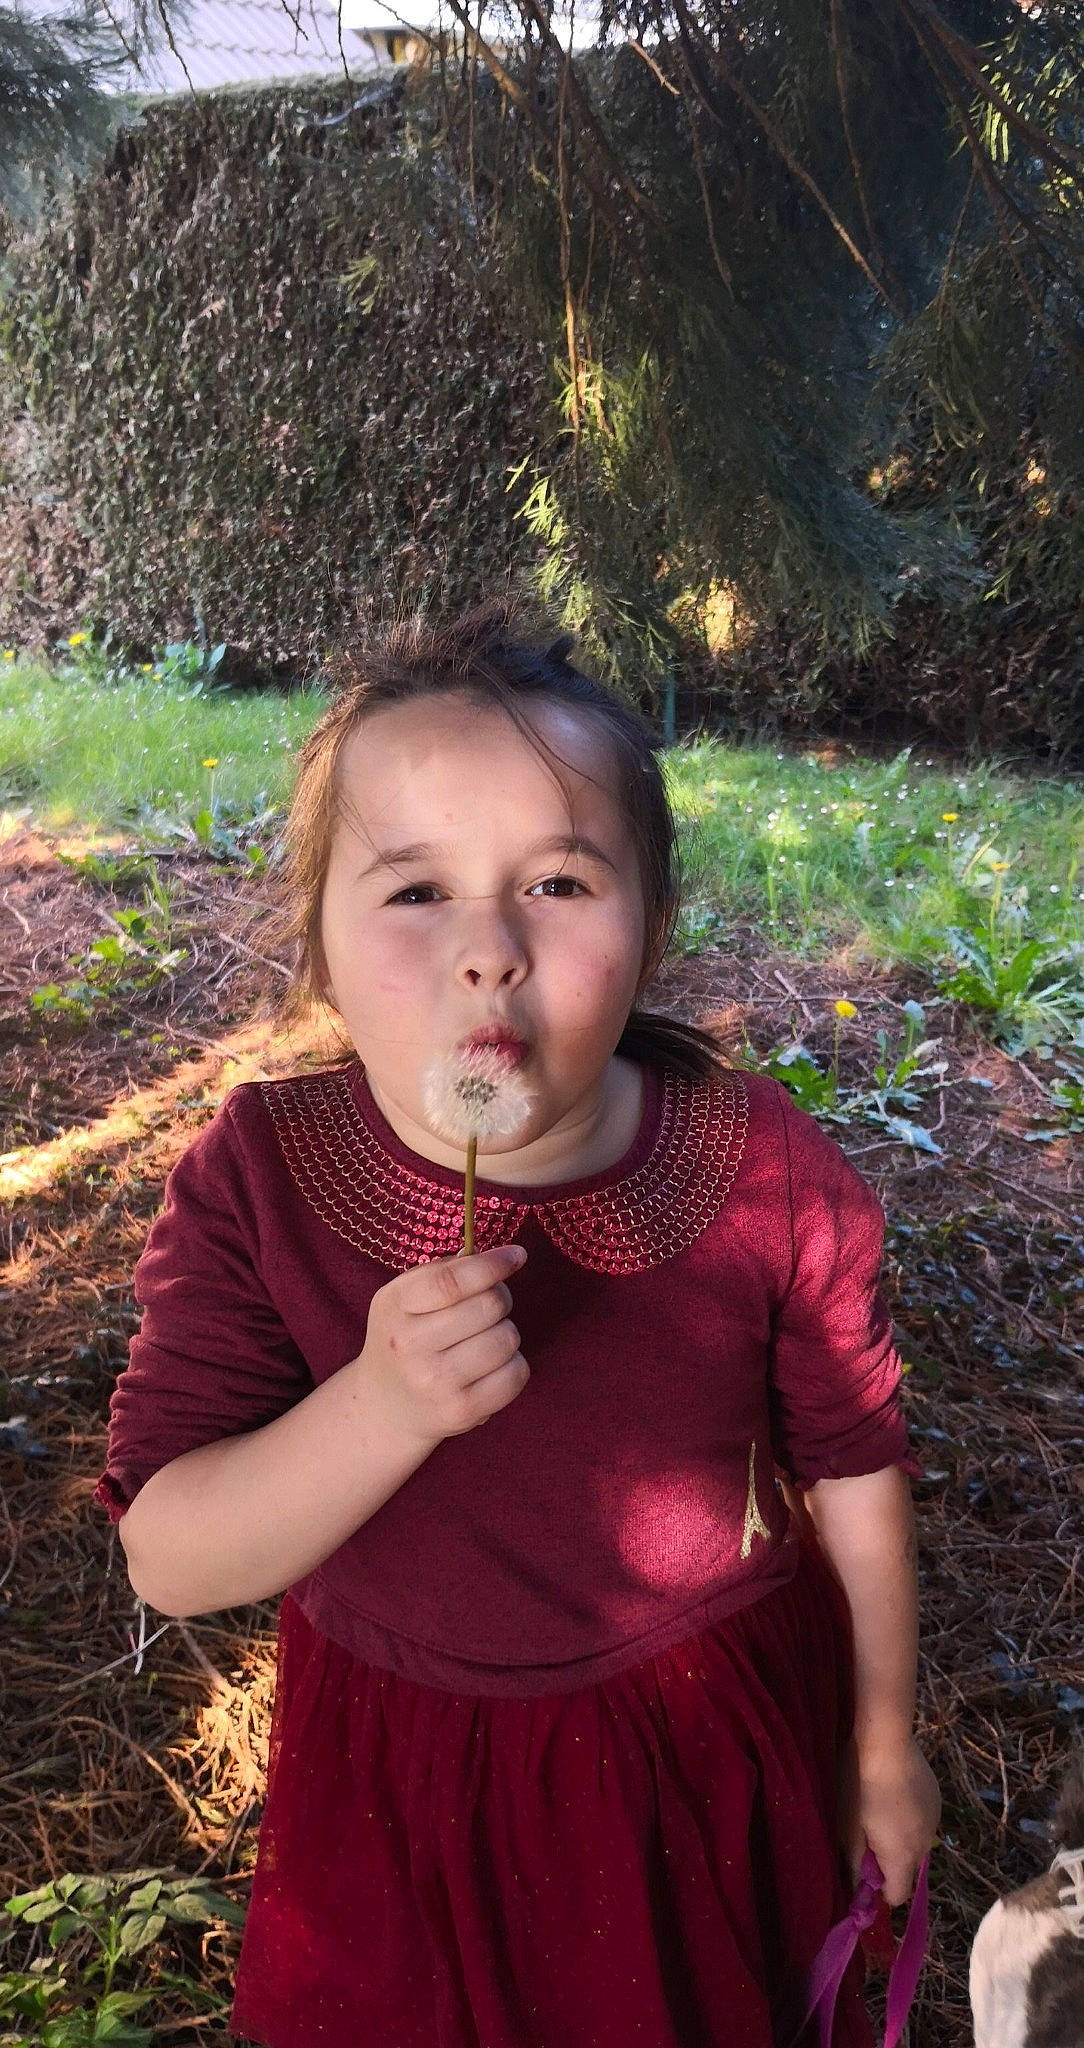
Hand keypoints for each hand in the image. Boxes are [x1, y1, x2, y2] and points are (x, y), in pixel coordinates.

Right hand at [358, 1243, 528, 1447]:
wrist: (386, 1406)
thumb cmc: (405, 1338)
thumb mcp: (404, 1297)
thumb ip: (445, 1271)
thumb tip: (500, 1257)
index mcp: (394, 1305)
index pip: (452, 1281)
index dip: (492, 1265)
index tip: (516, 1256)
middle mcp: (409, 1346)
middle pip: (489, 1306)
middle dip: (500, 1298)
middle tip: (491, 1305)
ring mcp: (435, 1382)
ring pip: (507, 1339)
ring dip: (506, 1332)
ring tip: (484, 1339)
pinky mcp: (461, 1411)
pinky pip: (516, 1374)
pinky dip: (513, 1365)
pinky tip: (491, 1367)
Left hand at [836, 1734, 939, 1906]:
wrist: (886, 1740)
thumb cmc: (859, 1785)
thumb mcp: (847, 1827)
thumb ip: (854, 1863)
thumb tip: (856, 1887)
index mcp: (902, 1857)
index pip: (898, 1896)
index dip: (879, 1890)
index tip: (863, 1870)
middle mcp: (925, 1845)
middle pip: (907, 1869)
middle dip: (888, 1861)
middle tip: (865, 1833)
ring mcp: (935, 1820)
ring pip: (916, 1843)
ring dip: (899, 1836)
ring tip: (879, 1807)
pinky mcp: (937, 1799)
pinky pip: (922, 1820)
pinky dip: (908, 1816)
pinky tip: (894, 1792)